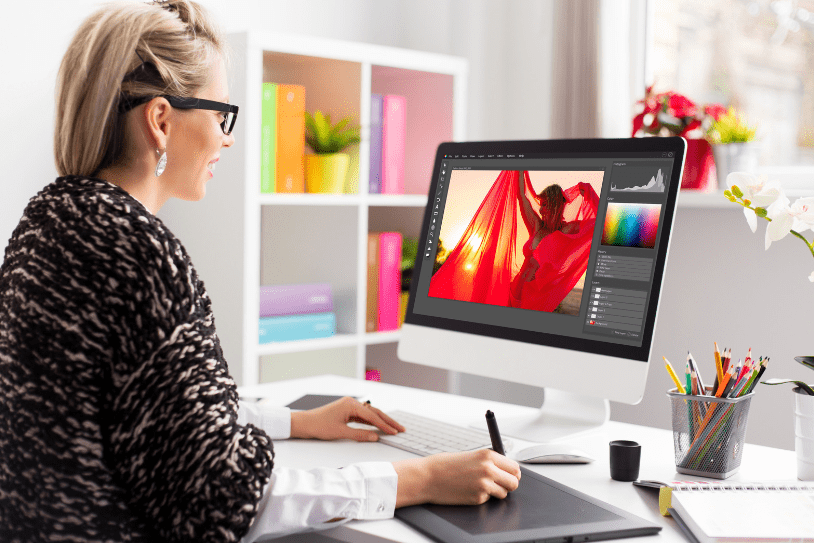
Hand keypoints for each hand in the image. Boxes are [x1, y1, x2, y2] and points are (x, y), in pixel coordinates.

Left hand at [290, 397, 404, 441]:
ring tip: (393, 428)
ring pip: (370, 414)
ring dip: (381, 421)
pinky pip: (363, 416)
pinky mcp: (347, 411)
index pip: (372, 415)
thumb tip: (375, 437)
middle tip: (400, 428)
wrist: (305, 423)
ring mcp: (349, 406)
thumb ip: (360, 435)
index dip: (385, 425)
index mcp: (351, 405)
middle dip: (388, 421)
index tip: (395, 432)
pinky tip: (378, 426)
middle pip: (374, 412)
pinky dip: (372, 421)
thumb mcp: (341, 433)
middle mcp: (352, 403)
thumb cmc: (319, 426)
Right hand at [393, 449, 520, 506]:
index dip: (513, 473)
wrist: (428, 476)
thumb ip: (489, 461)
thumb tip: (505, 469)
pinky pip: (488, 499)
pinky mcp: (478, 498)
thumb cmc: (445, 465)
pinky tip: (469, 490)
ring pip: (504, 493)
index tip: (510, 475)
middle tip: (501, 483)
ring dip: (496, 491)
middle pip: (514, 482)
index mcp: (488, 455)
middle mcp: (488, 469)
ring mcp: (484, 485)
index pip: (514, 467)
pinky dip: (482, 497)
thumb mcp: (471, 455)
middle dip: (509, 484)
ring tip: (481, 485)